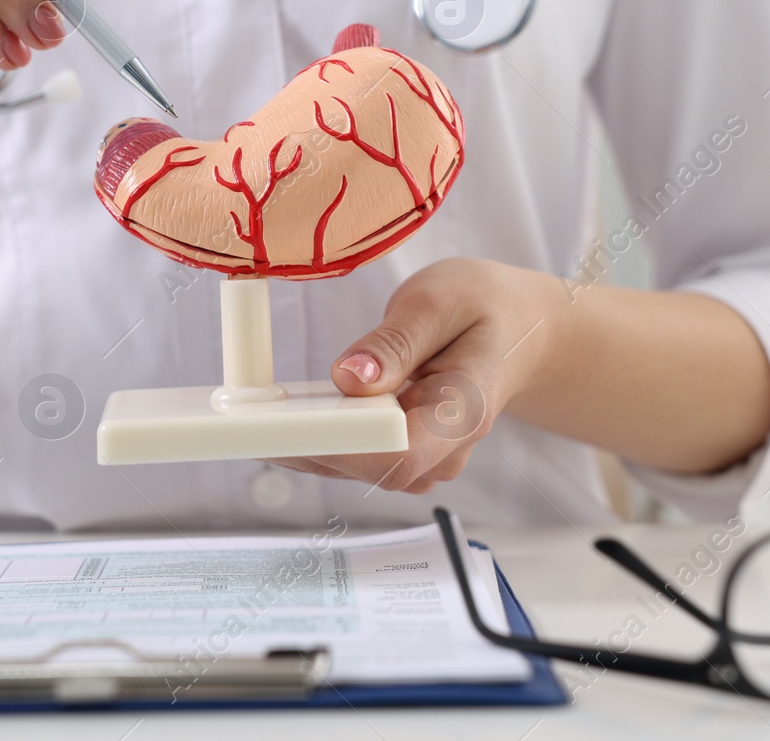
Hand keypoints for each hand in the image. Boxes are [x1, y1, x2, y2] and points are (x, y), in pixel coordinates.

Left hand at [272, 258, 563, 493]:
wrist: (521, 331)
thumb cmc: (485, 307)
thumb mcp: (442, 300)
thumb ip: (396, 341)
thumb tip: (348, 378)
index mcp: (463, 410)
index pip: (398, 454)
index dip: (338, 445)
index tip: (286, 422)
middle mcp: (444, 451)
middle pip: (366, 468)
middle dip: (304, 442)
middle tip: (248, 410)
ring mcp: (424, 460)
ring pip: (352, 469)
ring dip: (303, 442)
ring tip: (259, 408)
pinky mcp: (401, 456)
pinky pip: (351, 458)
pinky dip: (315, 438)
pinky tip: (286, 412)